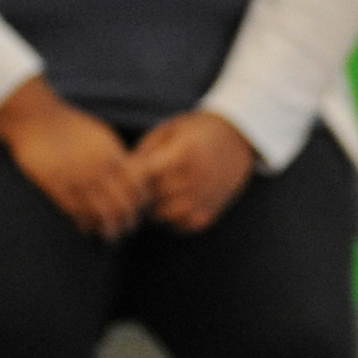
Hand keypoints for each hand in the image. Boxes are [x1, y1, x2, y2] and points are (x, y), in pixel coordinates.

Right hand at [0, 76, 146, 241]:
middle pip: (122, 204)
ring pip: (101, 213)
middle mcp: (98, 167)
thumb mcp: (100, 135)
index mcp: (111, 153)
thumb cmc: (68, 126)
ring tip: (109, 237)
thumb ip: (115, 155)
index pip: (136, 184)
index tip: (139, 210)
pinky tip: (87, 229)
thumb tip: (130, 175)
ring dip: (108, 229)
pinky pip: (77, 213)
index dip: (141, 201)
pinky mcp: (57, 186)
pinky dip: (85, 224)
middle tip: (127, 229)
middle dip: (128, 221)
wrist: (36, 119)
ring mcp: (77, 178)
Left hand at [127, 110, 258, 233]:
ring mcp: (203, 199)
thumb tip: (118, 175)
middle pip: (148, 198)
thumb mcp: (169, 130)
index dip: (126, 177)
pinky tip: (170, 203)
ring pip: (161, 217)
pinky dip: (170, 220)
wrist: (239, 138)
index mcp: (182, 154)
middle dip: (137, 194)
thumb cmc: (197, 130)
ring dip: (152, 209)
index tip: (121, 173)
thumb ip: (145, 152)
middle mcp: (193, 179)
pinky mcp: (210, 214)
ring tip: (152, 194)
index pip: (140, 176)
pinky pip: (180, 226)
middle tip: (132, 187)